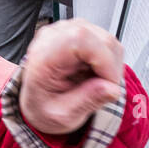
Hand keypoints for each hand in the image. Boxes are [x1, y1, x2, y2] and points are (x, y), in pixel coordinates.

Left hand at [18, 19, 124, 135]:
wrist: (37, 102)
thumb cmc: (43, 107)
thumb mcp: (62, 115)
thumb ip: (87, 101)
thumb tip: (112, 88)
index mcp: (43, 56)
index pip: (81, 38)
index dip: (103, 60)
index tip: (109, 83)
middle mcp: (55, 37)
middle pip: (100, 39)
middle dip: (110, 67)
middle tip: (103, 89)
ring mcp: (69, 32)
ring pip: (108, 40)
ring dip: (111, 66)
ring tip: (95, 84)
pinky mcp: (81, 34)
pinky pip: (107, 44)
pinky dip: (108, 62)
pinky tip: (95, 74)